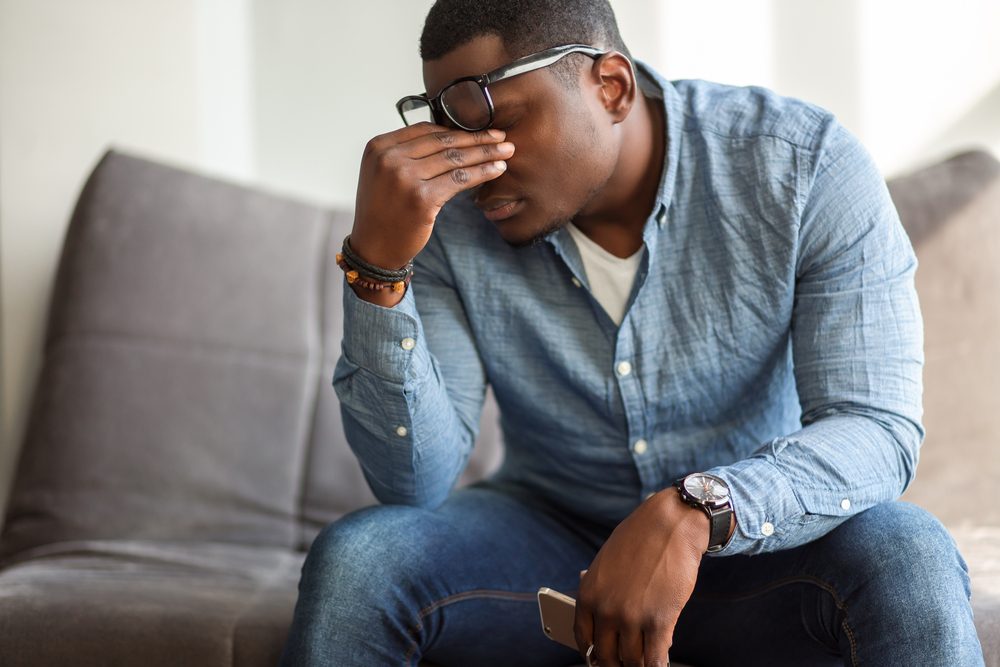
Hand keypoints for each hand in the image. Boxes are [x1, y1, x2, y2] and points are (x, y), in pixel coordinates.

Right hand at [347, 123, 513, 304]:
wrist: (373, 249)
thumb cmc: (383, 212)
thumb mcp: (384, 174)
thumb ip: (407, 154)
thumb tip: (449, 137)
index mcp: (379, 147)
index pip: (426, 130)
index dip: (457, 129)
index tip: (479, 129)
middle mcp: (389, 158)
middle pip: (443, 142)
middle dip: (477, 138)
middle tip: (502, 136)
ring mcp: (404, 177)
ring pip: (454, 159)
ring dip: (485, 153)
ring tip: (506, 151)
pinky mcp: (421, 198)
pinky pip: (459, 179)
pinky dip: (482, 173)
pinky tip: (497, 169)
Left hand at [574, 488, 710, 666]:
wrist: (670, 524)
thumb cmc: (640, 539)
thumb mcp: (605, 562)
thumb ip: (600, 590)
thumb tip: (599, 614)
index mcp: (588, 594)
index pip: (582, 637)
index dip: (591, 654)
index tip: (598, 659)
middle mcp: (606, 609)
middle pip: (606, 655)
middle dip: (614, 664)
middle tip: (622, 664)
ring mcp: (632, 617)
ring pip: (631, 660)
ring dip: (637, 665)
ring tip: (643, 663)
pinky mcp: (659, 621)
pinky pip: (655, 658)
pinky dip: (656, 666)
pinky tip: (658, 665)